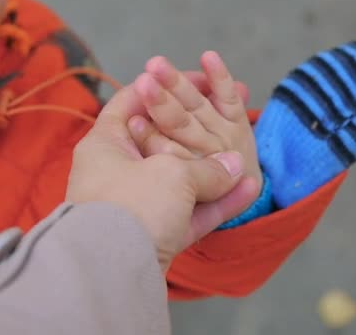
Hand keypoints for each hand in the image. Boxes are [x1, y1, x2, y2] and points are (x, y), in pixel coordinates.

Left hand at [66, 85, 258, 271]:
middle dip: (199, 133)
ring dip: (214, 173)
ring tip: (248, 159)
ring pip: (181, 183)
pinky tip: (249, 192)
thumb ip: (207, 168)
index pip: (133, 101)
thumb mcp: (171, 174)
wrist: (110, 273)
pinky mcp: (154, 236)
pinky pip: (189, 214)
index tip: (201, 83)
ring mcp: (137, 206)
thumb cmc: (130, 206)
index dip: (167, 88)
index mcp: (105, 144)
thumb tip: (235, 166)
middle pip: (164, 143)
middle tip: (231, 119)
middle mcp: (118, 172)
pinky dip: (216, 204)